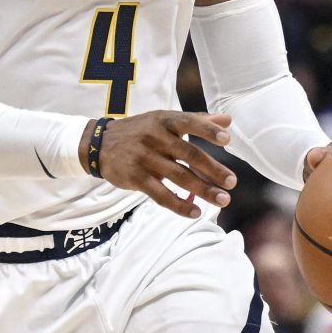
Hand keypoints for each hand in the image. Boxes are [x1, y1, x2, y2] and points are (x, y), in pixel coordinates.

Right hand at [96, 111, 233, 216]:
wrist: (99, 144)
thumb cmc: (140, 131)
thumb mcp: (163, 120)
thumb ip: (197, 120)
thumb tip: (228, 121)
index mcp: (165, 121)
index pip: (188, 122)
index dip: (207, 131)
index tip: (227, 140)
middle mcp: (155, 138)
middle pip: (188, 155)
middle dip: (212, 169)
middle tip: (232, 182)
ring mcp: (144, 158)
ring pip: (178, 177)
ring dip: (203, 190)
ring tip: (223, 200)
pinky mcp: (136, 178)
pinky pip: (160, 195)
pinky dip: (179, 205)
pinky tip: (196, 212)